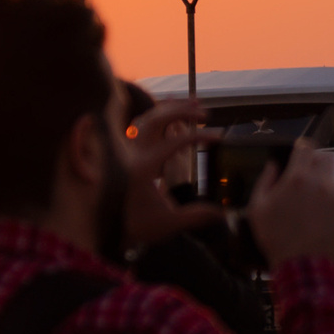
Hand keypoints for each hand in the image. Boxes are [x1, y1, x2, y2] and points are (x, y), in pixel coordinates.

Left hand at [124, 99, 225, 250]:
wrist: (109, 229)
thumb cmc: (138, 226)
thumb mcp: (168, 223)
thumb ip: (196, 216)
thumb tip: (224, 213)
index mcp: (142, 168)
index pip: (173, 142)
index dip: (197, 136)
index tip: (217, 137)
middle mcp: (131, 154)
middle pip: (156, 119)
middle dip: (181, 111)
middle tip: (205, 113)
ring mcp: (126, 150)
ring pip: (146, 117)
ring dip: (169, 108)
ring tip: (193, 104)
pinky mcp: (125, 151)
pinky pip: (139, 124)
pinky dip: (156, 115)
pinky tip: (172, 114)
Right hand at [245, 151, 333, 266]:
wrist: (301, 267)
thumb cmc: (277, 239)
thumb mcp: (257, 208)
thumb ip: (265, 180)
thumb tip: (274, 164)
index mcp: (297, 179)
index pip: (306, 147)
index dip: (302, 149)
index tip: (301, 153)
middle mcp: (321, 184)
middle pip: (326, 158)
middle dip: (318, 164)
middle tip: (311, 179)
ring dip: (328, 190)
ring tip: (318, 210)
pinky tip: (327, 222)